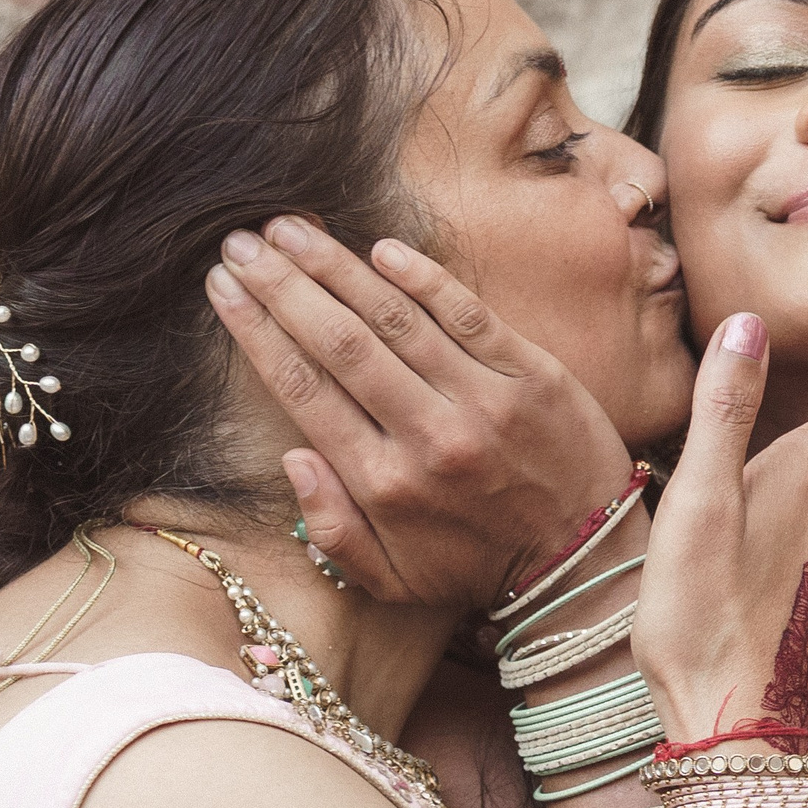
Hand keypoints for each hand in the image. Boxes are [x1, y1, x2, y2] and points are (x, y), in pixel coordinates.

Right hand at [207, 215, 636, 611]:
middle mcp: (428, 436)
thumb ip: (331, 527)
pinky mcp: (534, 375)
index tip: (223, 289)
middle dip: (282, 286)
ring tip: (291, 228)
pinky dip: (423, 279)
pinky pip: (468, 314)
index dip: (256, 331)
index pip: (302, 390)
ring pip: (394, 318)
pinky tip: (380, 247)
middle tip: (241, 243)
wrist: (585, 563)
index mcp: (382, 484)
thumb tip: (291, 456)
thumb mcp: (392, 578)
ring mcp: (483, 400)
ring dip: (336, 267)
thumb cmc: (478, 567)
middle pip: (338, 342)